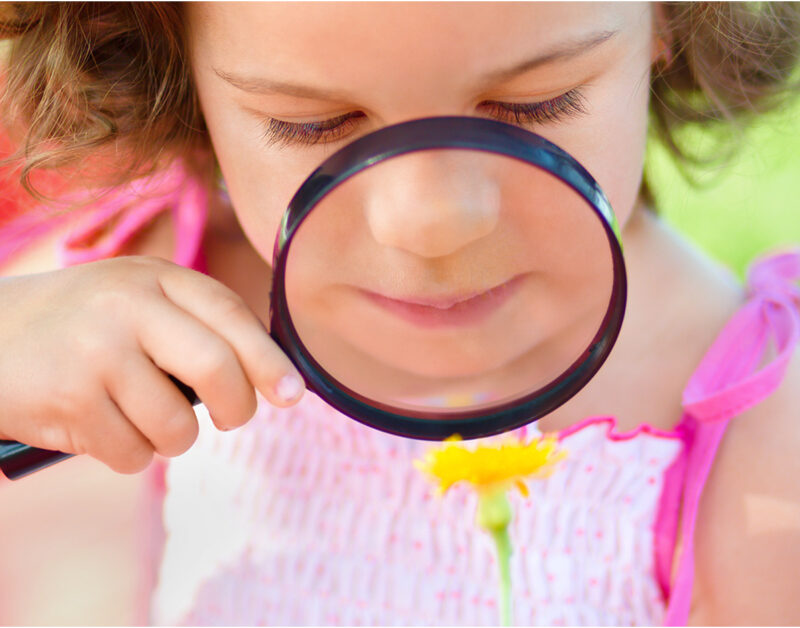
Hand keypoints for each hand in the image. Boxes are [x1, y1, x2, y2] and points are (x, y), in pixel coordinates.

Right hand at [0, 256, 304, 473]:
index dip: (270, 360)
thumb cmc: (80, 326)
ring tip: (138, 415)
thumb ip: (194, 324)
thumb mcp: (134, 299)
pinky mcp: (70, 400)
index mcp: (153, 278)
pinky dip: (127, 453)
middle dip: (238, 408)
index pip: (231, 316)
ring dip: (171, 438)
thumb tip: (268, 377)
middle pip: (219, 369)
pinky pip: (134, 454)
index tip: (293, 394)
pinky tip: (99, 426)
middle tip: (233, 419)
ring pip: (178, 427)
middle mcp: (127, 306)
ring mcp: (97, 352)